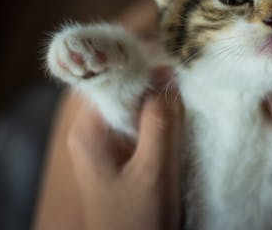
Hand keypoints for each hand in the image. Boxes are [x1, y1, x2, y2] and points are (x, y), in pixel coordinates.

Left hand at [67, 68, 182, 229]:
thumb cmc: (138, 219)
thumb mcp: (153, 170)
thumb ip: (159, 121)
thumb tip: (167, 74)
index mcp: (88, 131)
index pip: (108, 80)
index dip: (138, 66)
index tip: (171, 58)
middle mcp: (91, 132)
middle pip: (121, 91)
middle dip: (152, 82)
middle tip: (183, 75)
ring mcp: (106, 143)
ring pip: (133, 106)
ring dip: (157, 101)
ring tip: (184, 91)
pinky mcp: (121, 154)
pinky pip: (138, 124)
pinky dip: (158, 118)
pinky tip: (177, 116)